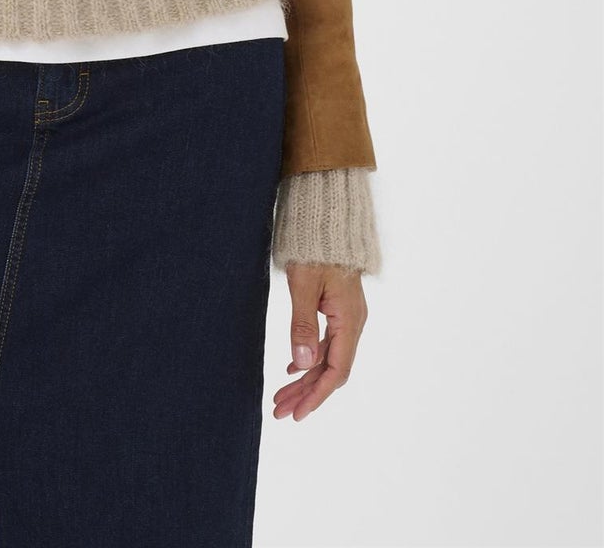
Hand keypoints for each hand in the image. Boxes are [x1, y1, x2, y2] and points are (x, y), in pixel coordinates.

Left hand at [271, 262, 366, 421]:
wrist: (328, 217)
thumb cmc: (316, 247)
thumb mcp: (305, 285)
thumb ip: (303, 324)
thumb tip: (303, 365)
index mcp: (349, 320)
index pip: (336, 370)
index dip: (316, 395)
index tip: (297, 414)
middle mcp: (352, 322)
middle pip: (331, 369)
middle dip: (306, 392)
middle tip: (279, 411)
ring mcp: (346, 316)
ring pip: (327, 357)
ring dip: (305, 378)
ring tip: (281, 396)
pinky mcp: (337, 308)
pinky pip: (326, 343)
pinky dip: (309, 359)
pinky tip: (293, 369)